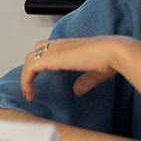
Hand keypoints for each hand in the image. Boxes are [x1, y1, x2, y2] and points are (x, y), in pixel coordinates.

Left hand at [21, 36, 140, 101]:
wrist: (114, 52)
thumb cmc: (110, 59)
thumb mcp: (95, 73)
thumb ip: (85, 81)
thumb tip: (77, 91)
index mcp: (69, 46)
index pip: (47, 50)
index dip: (40, 64)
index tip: (40, 82)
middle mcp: (59, 45)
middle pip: (35, 53)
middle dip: (30, 70)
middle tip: (30, 89)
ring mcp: (54, 50)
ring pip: (29, 60)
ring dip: (26, 77)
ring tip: (28, 94)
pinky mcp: (51, 58)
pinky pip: (31, 68)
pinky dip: (26, 80)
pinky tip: (30, 93)